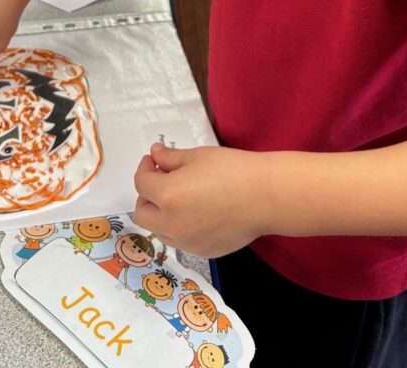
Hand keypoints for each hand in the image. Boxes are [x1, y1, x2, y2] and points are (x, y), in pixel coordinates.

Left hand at [133, 143, 268, 256]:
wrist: (265, 196)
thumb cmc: (232, 170)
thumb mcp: (196, 156)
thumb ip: (169, 158)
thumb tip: (155, 155)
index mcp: (167, 196)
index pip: (142, 184)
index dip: (145, 168)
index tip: (152, 161)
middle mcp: (172, 224)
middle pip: (142, 214)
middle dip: (146, 195)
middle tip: (159, 180)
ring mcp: (188, 242)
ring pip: (160, 231)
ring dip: (161, 214)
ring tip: (178, 197)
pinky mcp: (203, 251)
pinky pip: (181, 241)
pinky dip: (180, 227)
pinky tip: (196, 212)